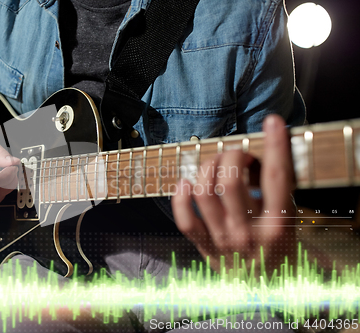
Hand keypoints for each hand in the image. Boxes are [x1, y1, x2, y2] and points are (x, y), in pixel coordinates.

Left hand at [172, 115, 295, 273]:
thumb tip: (263, 158)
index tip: (272, 124)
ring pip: (204, 194)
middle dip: (232, 155)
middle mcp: (248, 234)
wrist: (269, 293)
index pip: (277, 178)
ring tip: (214, 163)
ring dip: (206, 169)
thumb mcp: (292, 224)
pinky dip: (180, 198)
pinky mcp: (205, 248)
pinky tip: (185, 182)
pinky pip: (185, 220)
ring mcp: (223, 241)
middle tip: (237, 152)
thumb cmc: (282, 253)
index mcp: (278, 226)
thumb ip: (279, 195)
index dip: (274, 146)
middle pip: (231, 181)